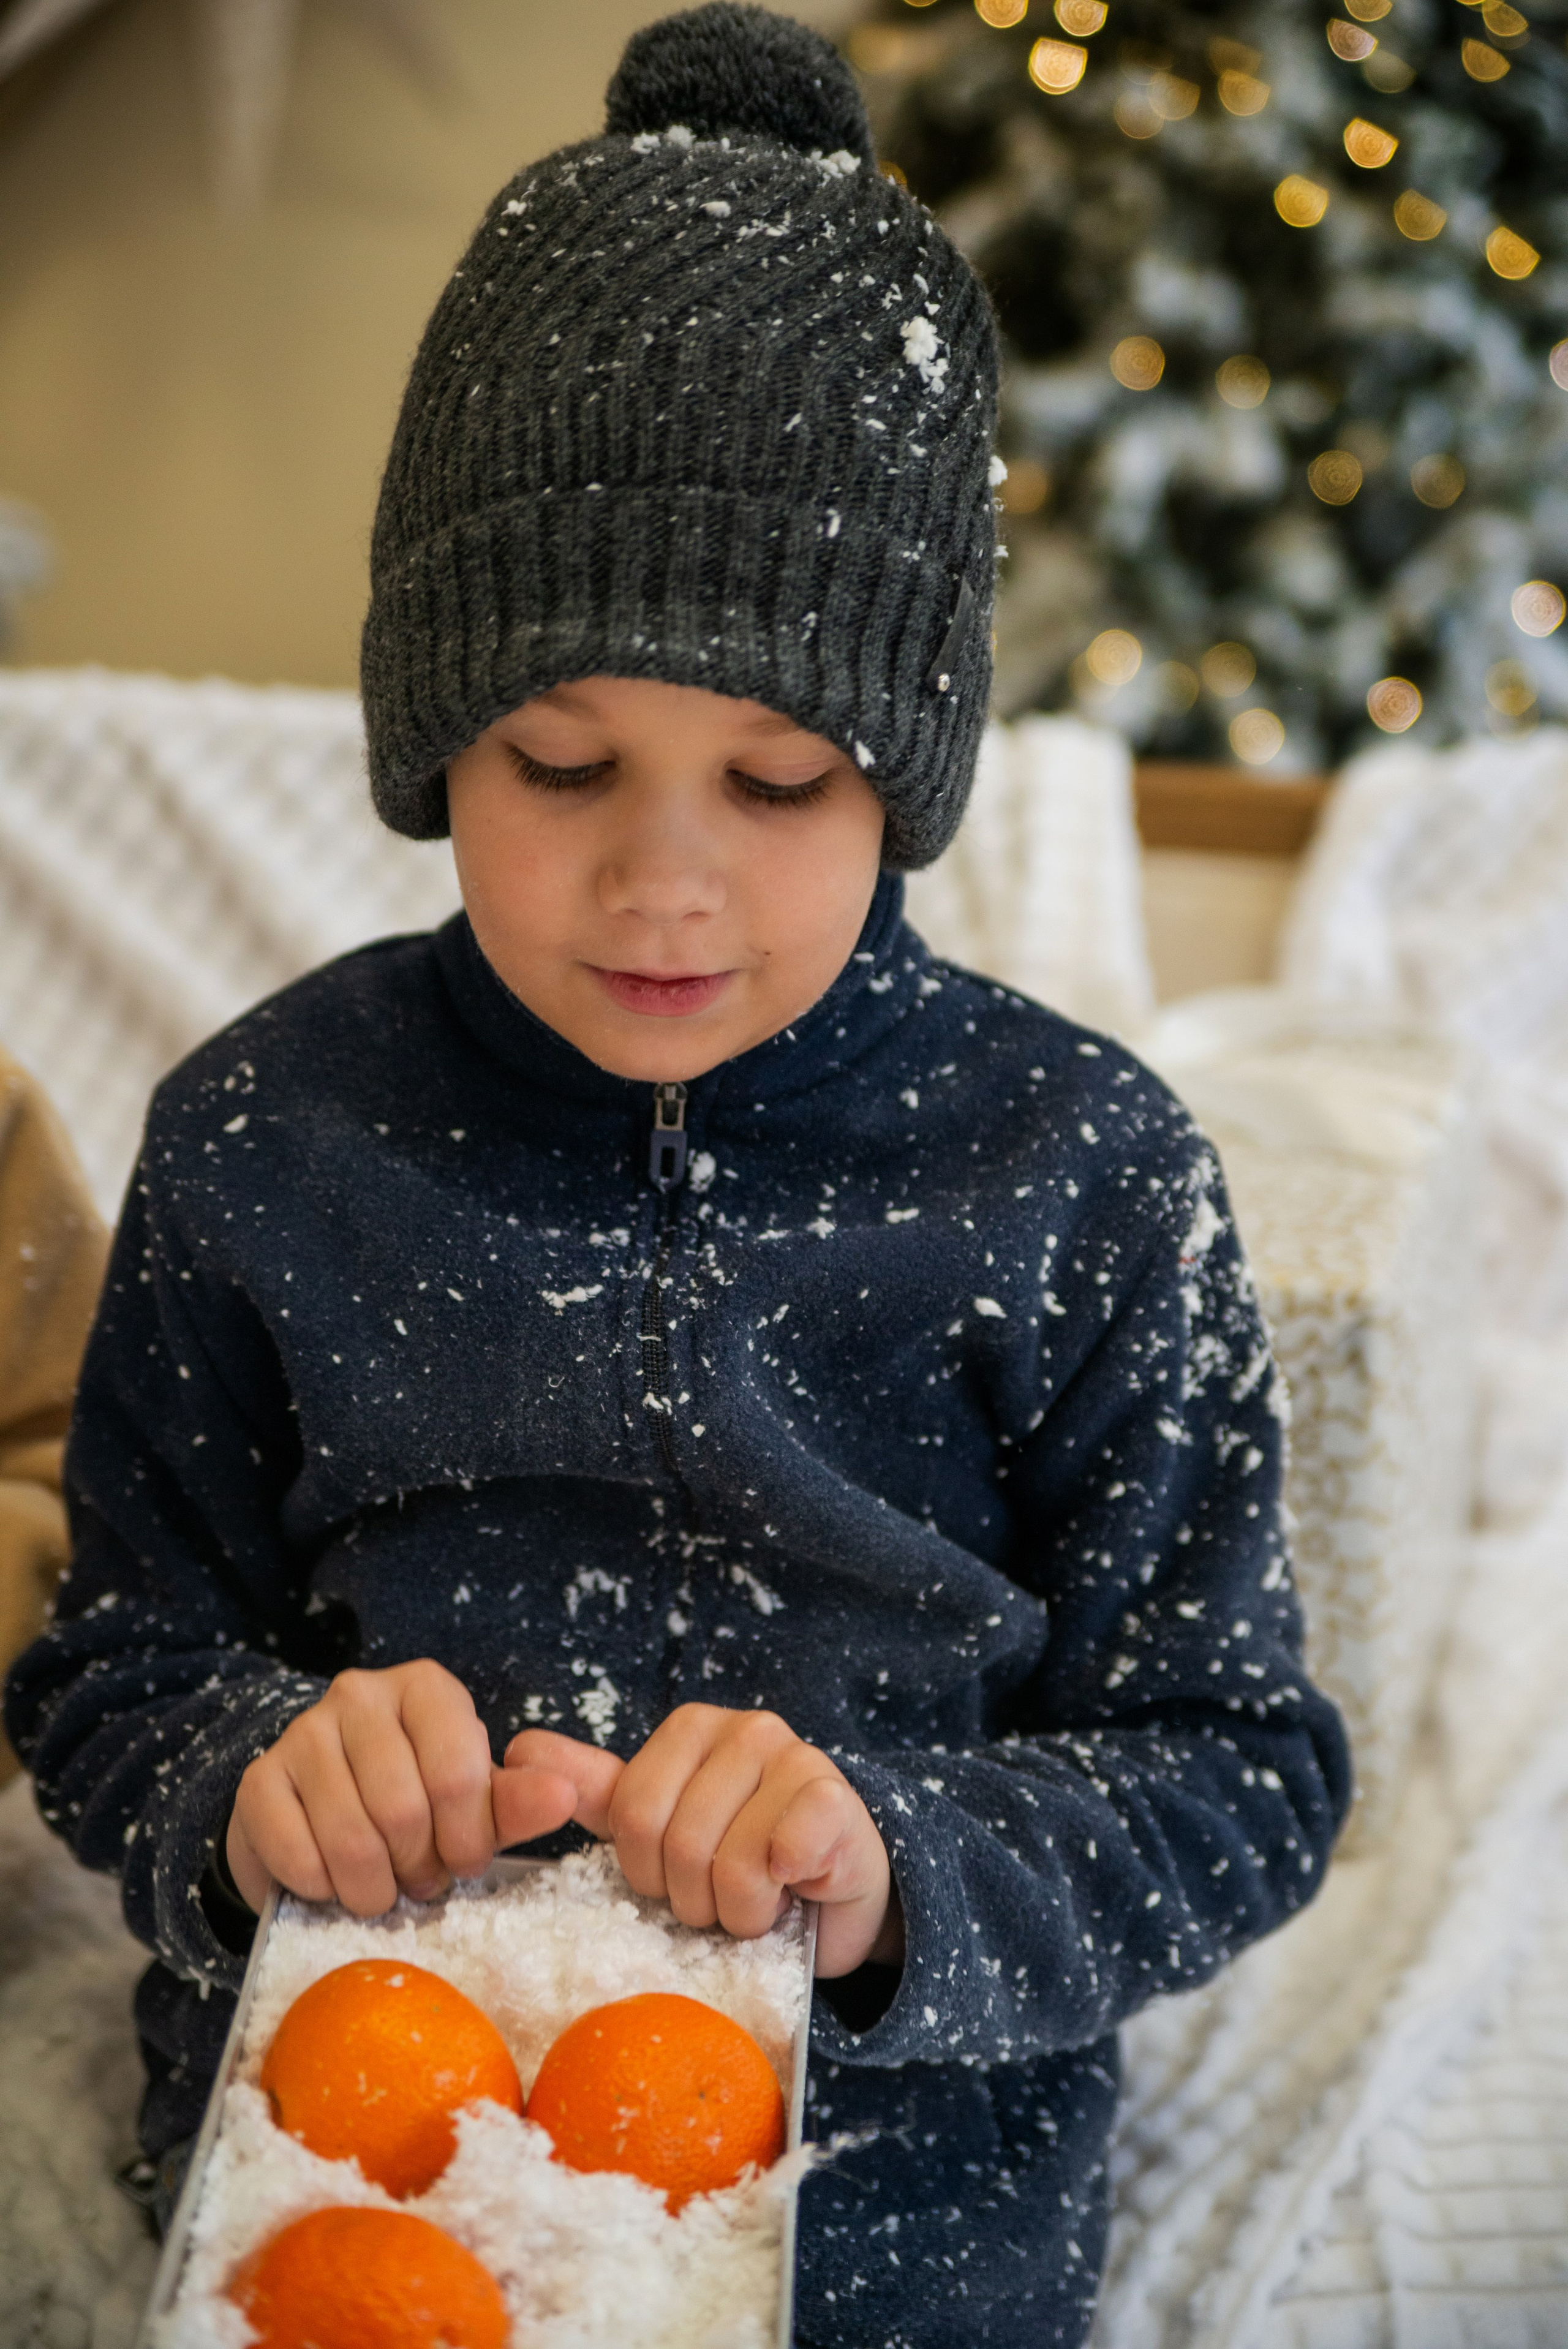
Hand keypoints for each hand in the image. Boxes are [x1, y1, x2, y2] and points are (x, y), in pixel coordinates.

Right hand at [225, 1660, 580, 1914]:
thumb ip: (518, 1801)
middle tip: (418, 1879)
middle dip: (418, 1868)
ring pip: (351, 1839)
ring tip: (381, 1885)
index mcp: (425, 1688)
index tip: (463, 1862)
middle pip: (404, 1811)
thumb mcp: (474, 1801)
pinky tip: (330, 1881)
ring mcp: (303, 1731)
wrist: (318, 1811)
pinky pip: (297, 1855)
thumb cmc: (414, 1803)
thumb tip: (563, 1795)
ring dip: (372, 1888)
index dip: (467, 1838)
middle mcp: (360, 1694)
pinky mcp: (259, 1778)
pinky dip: (321, 1888)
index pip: (459, 1774)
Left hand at [501, 1705, 903, 1978]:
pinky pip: (783, 1855)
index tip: (676, 1877)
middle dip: (696, 1898)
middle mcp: (745, 1729)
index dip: (648, 1872)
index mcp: (691, 1730)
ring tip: (762, 1897)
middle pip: (679, 1844)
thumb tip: (518, 1748)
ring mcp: (796, 1756)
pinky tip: (796, 1883)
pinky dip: (784, 1889)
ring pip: (732, 1865)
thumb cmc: (743, 1856)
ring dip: (743, 1910)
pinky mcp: (835, 1797)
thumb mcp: (662, 1824)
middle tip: (724, 1895)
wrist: (835, 1890)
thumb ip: (597, 1789)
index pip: (632, 1815)